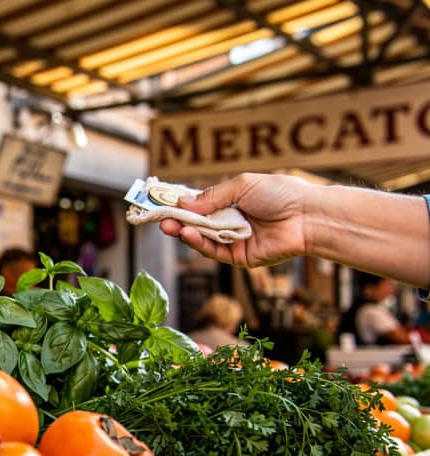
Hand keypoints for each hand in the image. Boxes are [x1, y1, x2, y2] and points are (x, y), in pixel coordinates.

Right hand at [159, 173, 310, 267]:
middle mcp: (230, 221)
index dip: (180, 204)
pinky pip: (214, 252)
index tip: (160, 202)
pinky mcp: (239, 257)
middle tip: (159, 219)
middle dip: (177, 221)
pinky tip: (188, 233)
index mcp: (231, 202)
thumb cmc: (280, 194)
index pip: (199, 204)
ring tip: (170, 226)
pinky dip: (199, 244)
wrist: (307, 216)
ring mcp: (234, 240)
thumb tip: (183, 202)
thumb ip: (212, 195)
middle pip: (197, 224)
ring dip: (184, 232)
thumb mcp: (242, 186)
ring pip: (202, 239)